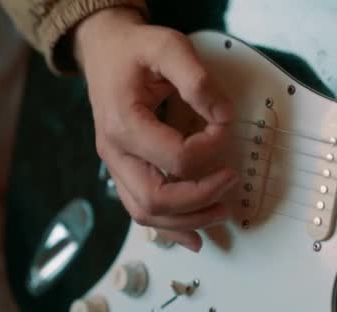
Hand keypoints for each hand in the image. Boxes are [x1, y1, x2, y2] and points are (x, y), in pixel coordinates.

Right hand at [73, 8, 237, 251]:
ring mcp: (116, 165)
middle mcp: (115, 152)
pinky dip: (169, 228)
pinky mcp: (124, 170)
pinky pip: (142, 209)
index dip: (211, 149)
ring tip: (222, 214)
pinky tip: (194, 239)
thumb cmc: (136, 50)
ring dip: (187, 221)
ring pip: (146, 212)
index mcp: (124, 124)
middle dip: (200, 200)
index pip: (176, 158)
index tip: (226, 126)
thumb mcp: (169, 47)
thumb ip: (197, 79)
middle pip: (156, 198)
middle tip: (231, 183)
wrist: (104, 51)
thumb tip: (223, 116)